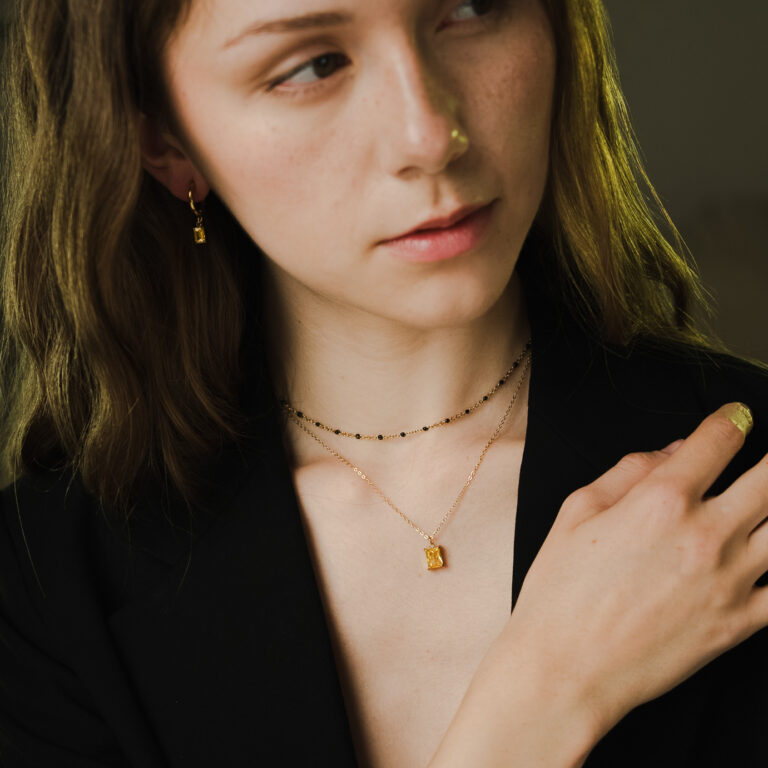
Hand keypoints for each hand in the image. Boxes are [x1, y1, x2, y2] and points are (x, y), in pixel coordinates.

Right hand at [504, 401, 767, 737]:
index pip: (718, 441)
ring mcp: (730, 580)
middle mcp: (706, 534)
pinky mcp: (740, 622)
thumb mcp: (577, 511)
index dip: (731, 419)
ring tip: (764, 500)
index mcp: (661, 500)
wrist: (567, 667)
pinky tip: (766, 553)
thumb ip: (628, 469)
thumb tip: (673, 450)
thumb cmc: (562, 589)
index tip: (735, 417)